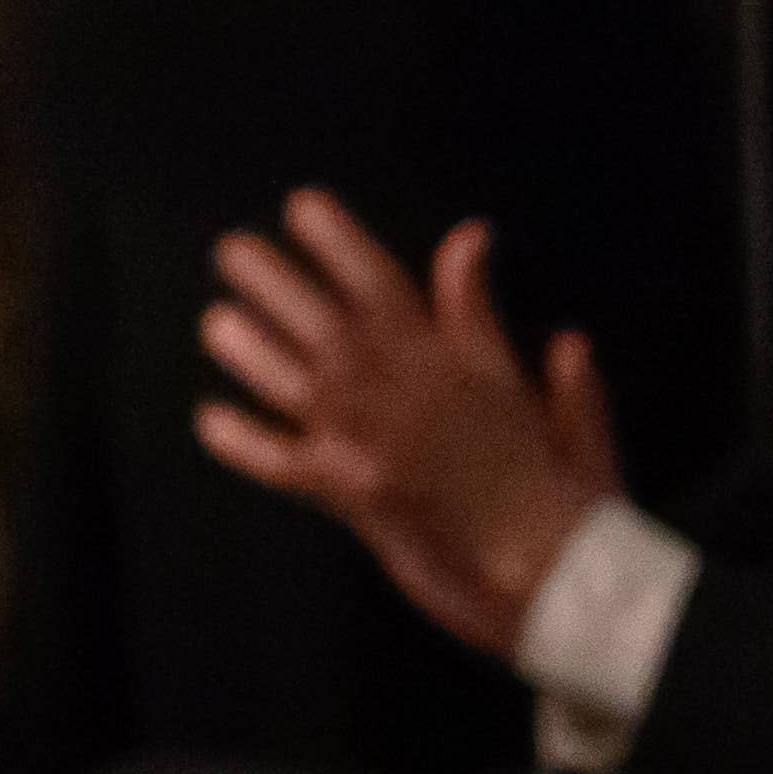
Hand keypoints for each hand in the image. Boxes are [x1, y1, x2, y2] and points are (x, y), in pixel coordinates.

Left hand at [190, 194, 620, 660]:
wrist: (556, 567)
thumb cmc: (561, 485)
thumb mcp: (530, 377)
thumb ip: (488, 313)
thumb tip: (472, 238)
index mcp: (453, 362)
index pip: (387, 286)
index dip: (341, 243)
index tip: (304, 206)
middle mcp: (404, 392)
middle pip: (327, 323)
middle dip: (277, 282)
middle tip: (235, 249)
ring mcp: (374, 442)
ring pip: (296, 382)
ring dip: (253, 349)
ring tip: (218, 319)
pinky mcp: (354, 494)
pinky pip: (284, 464)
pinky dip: (245, 444)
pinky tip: (211, 420)